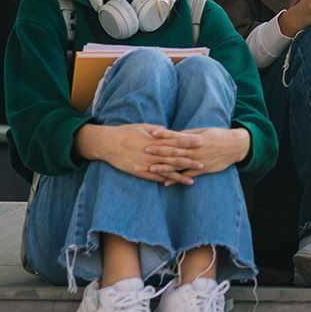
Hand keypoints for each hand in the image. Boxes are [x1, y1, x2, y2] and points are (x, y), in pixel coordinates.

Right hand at [75, 123, 194, 184]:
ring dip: (180, 175)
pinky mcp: (138, 171)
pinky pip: (154, 177)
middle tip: (203, 163)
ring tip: (193, 180)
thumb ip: (158, 131)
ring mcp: (145, 163)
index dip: (188, 142)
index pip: (175, 141)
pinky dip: (165, 180)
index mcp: (153, 140)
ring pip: (165, 170)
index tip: (201, 142)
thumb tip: (171, 132)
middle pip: (173, 157)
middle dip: (189, 161)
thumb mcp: (143, 127)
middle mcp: (151, 152)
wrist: (107, 143)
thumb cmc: (126, 132)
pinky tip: (174, 184)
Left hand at [144, 126, 250, 176]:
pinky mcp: (202, 169)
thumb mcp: (203, 131)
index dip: (163, 135)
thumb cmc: (218, 136)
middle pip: (174, 151)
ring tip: (151, 169)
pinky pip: (187, 175)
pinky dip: (176, 179)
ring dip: (164, 167)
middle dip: (159, 151)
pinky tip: (165, 183)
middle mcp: (195, 150)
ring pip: (178, 164)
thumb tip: (173, 134)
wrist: (235, 147)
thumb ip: (188, 134)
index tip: (151, 133)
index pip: (176, 136)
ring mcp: (198, 160)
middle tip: (145, 150)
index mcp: (195, 139)